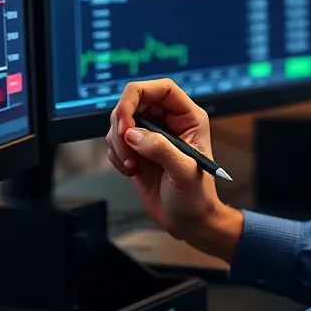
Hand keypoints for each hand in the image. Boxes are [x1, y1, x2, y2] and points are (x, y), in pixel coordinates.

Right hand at [105, 79, 242, 261]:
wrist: (189, 222)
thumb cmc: (197, 197)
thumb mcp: (184, 172)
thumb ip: (160, 149)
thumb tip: (134, 134)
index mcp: (187, 118)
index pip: (161, 89)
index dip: (138, 94)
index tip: (125, 116)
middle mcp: (168, 122)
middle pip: (134, 101)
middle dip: (122, 122)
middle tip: (123, 143)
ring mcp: (150, 136)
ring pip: (120, 122)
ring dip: (117, 143)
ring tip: (132, 165)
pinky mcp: (136, 151)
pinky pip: (114, 142)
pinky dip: (115, 155)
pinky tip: (131, 171)